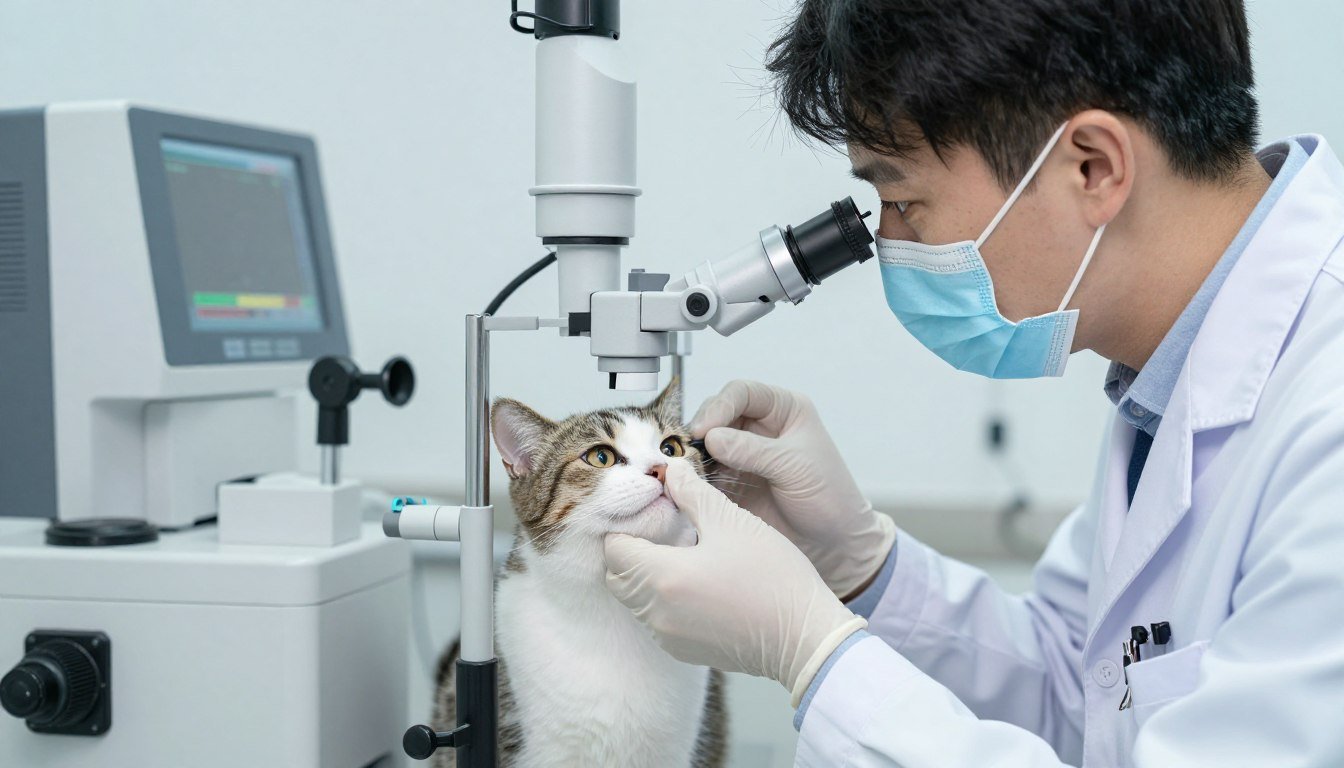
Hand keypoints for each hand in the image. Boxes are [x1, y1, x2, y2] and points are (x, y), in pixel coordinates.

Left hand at [604, 461, 865, 704]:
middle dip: (631, 549)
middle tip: (661, 528)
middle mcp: (656, 613)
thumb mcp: (732, 521)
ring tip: (681, 553)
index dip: (627, 524)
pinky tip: (696, 582)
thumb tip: (670, 469)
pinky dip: (663, 599)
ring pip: (635, 600)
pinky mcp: (685, 651)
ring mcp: (668, 637)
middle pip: (618, 576)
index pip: (613, 548)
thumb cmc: (773, 575)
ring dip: (646, 575)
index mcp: (661, 577)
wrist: (806, 637)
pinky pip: (656, 620)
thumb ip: (692, 492)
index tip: (650, 510)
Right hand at [689, 380, 895, 598]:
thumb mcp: (794, 467)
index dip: (720, 406)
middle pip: (717, 413)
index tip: (705, 429)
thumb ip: (752, 451)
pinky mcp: (731, 482)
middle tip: (690, 450)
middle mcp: (760, 427)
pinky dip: (694, 476)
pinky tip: (689, 484)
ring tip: (687, 469)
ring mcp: (742, 454)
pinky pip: (704, 472)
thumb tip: (710, 437)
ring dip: (693, 453)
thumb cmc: (829, 497)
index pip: (743, 393)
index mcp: (784, 411)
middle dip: (702, 428)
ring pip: (705, 442)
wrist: (832, 544)